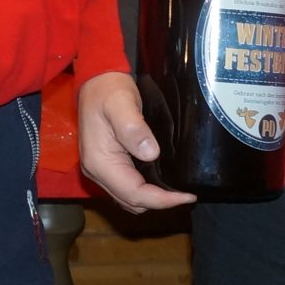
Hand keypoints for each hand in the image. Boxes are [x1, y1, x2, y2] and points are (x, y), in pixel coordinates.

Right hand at [77, 71, 196, 211]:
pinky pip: (127, 188)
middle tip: (186, 193)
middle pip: (131, 201)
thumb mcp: (122, 104)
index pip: (133, 193)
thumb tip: (151, 153)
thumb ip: (134, 129)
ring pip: (129, 198)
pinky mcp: (107, 165)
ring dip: (152, 198)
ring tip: (176, 190)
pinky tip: (161, 181)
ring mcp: (100, 170)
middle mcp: (97, 171)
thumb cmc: (109, 91)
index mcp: (100, 162)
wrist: (97, 81)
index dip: (162, 200)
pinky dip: (144, 190)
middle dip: (159, 202)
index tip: (187, 195)